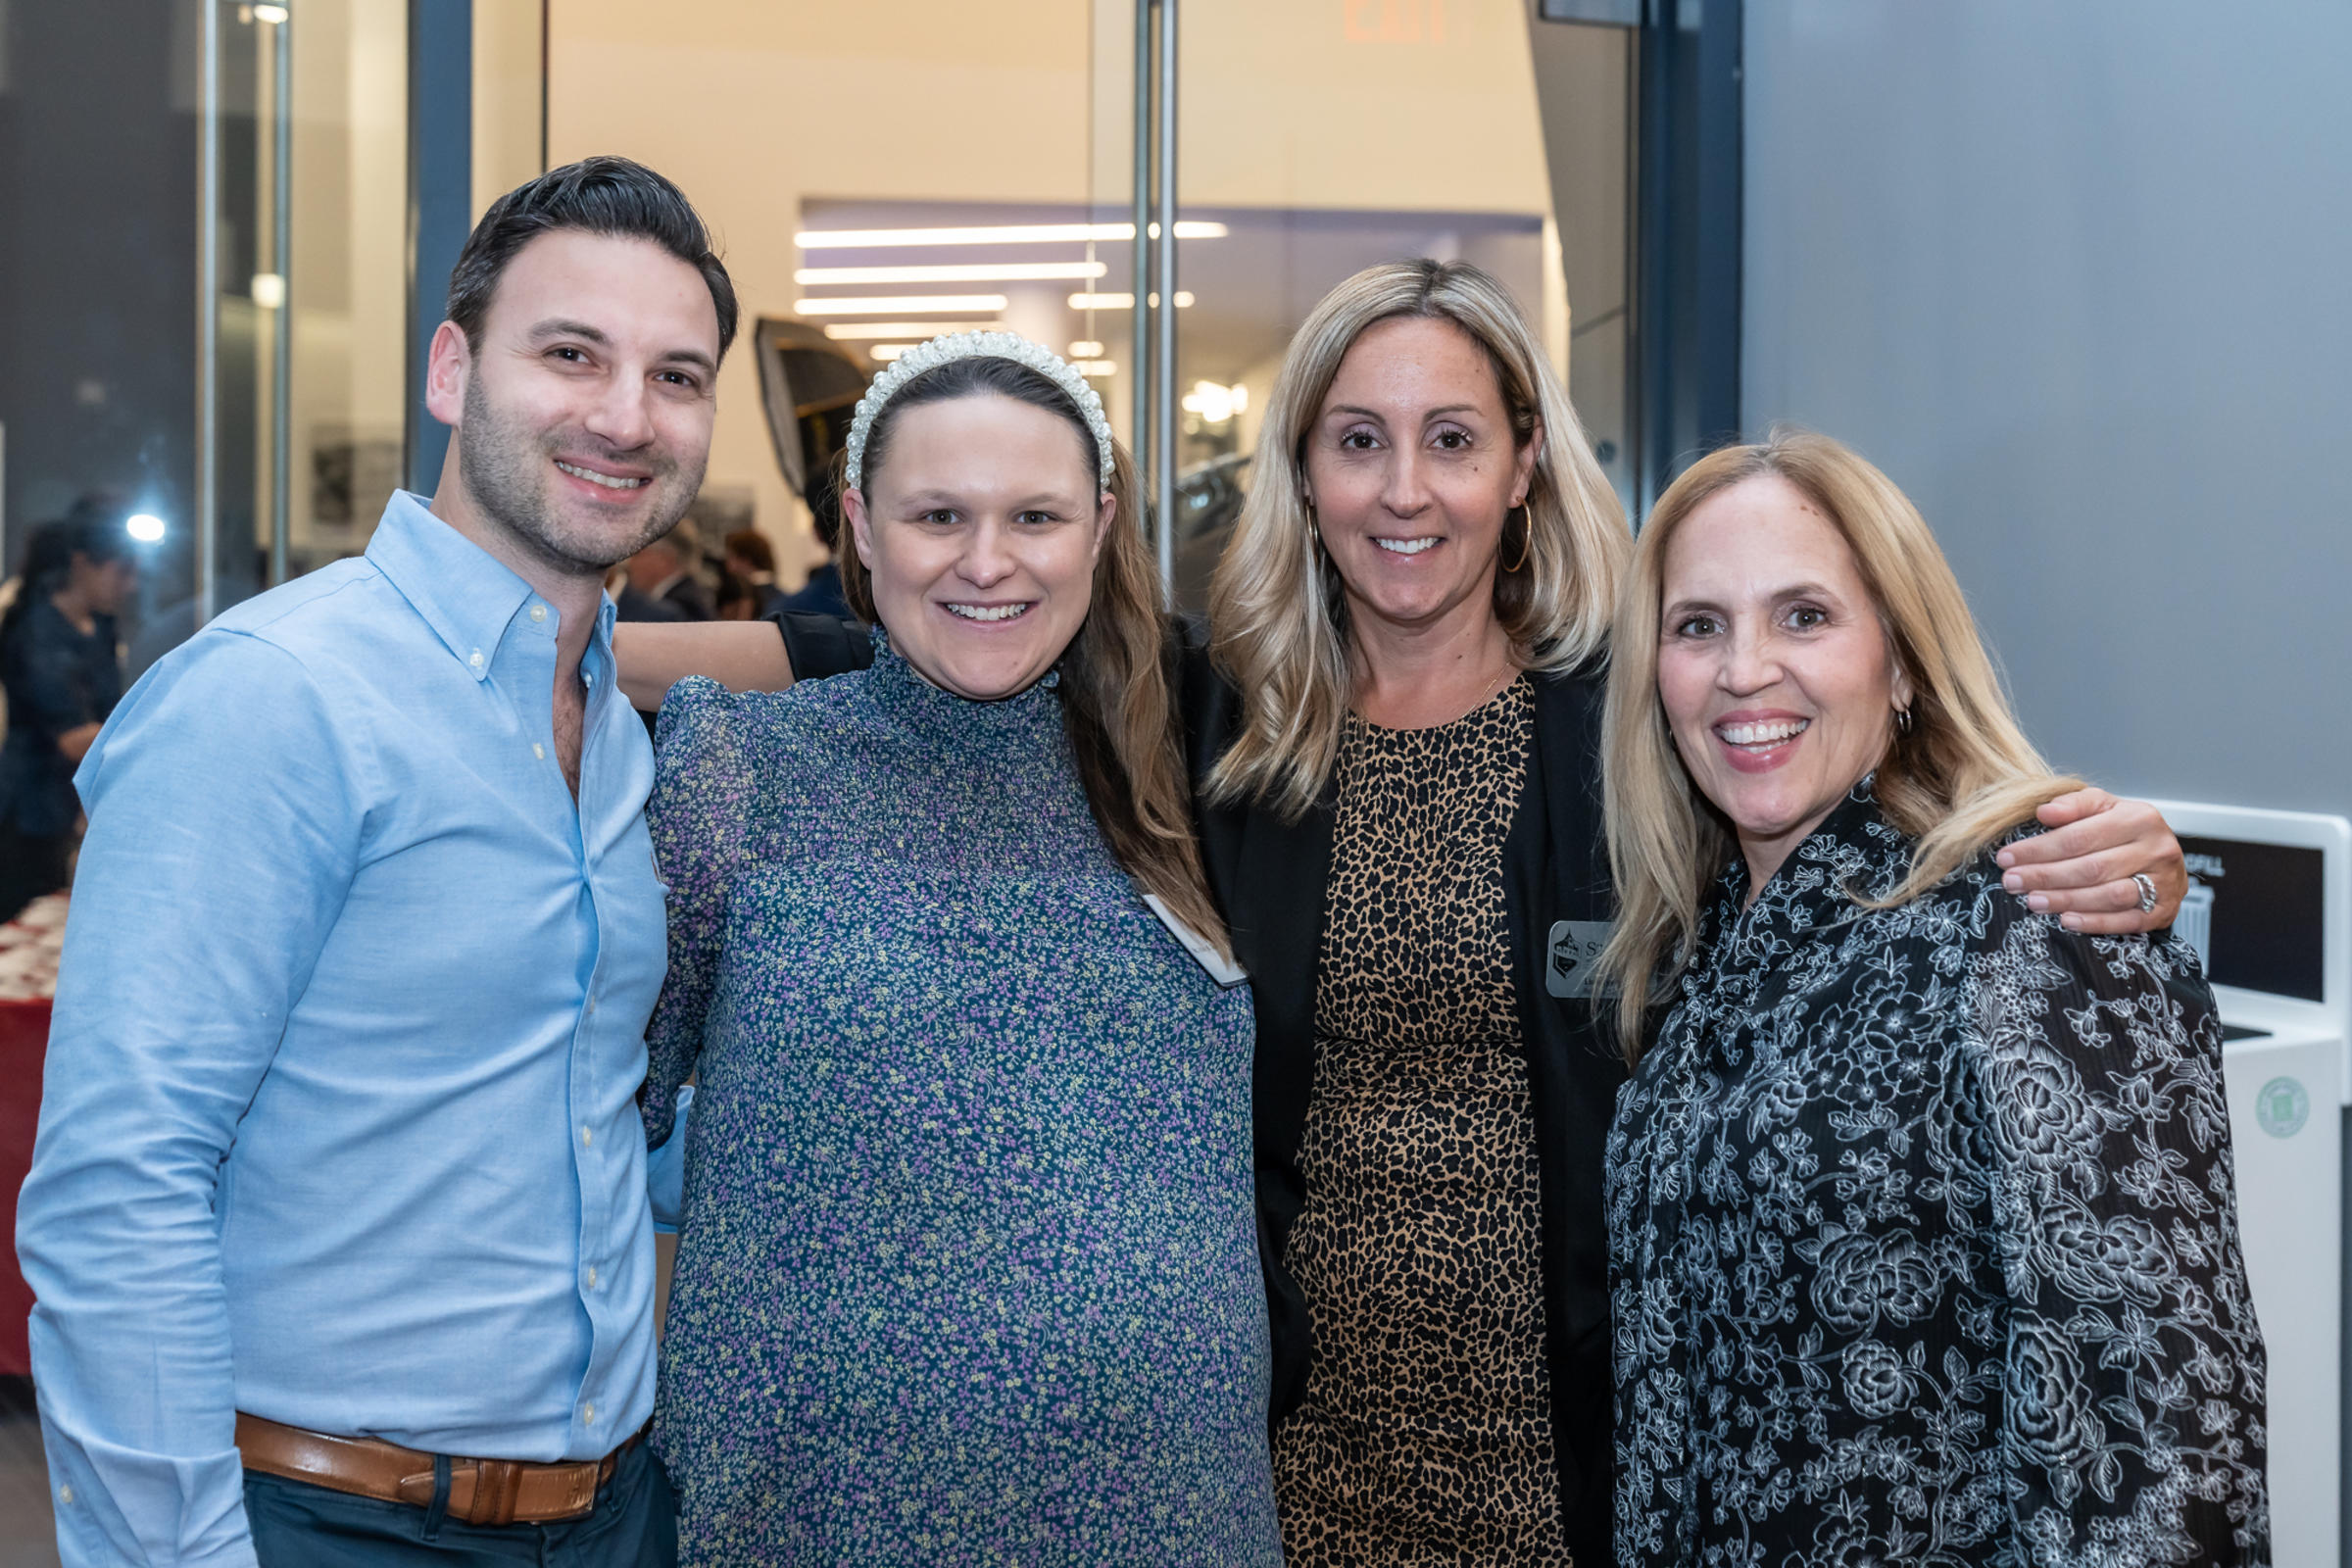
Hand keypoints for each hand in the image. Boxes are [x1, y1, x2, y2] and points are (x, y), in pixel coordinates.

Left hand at [1997, 788, 2185, 934]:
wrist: (2164, 856)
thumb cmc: (2126, 830)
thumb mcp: (2103, 806)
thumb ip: (2074, 805)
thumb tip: (2044, 811)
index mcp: (2139, 818)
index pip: (2079, 837)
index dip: (2039, 849)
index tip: (2007, 857)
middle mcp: (2155, 849)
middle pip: (2092, 868)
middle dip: (2046, 876)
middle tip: (2013, 882)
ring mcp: (2163, 882)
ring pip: (2109, 895)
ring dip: (2066, 900)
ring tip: (2033, 901)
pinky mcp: (2164, 910)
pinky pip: (2127, 920)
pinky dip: (2095, 922)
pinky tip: (2067, 920)